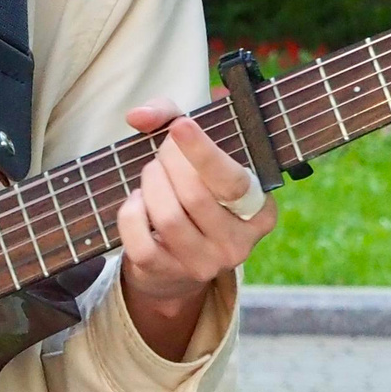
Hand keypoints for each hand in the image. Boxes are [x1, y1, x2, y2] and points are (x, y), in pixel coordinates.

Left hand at [114, 98, 278, 357]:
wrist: (177, 258)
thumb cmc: (193, 187)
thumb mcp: (193, 149)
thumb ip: (170, 116)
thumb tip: (139, 116)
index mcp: (258, 210)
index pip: (232, 181)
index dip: (204, 152)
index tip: (181, 126)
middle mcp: (238, 243)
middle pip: (195, 194)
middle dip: (169, 161)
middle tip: (163, 151)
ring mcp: (205, 264)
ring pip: (169, 217)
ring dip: (151, 184)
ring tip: (152, 175)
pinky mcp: (170, 275)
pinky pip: (141, 241)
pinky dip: (132, 213)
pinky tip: (139, 202)